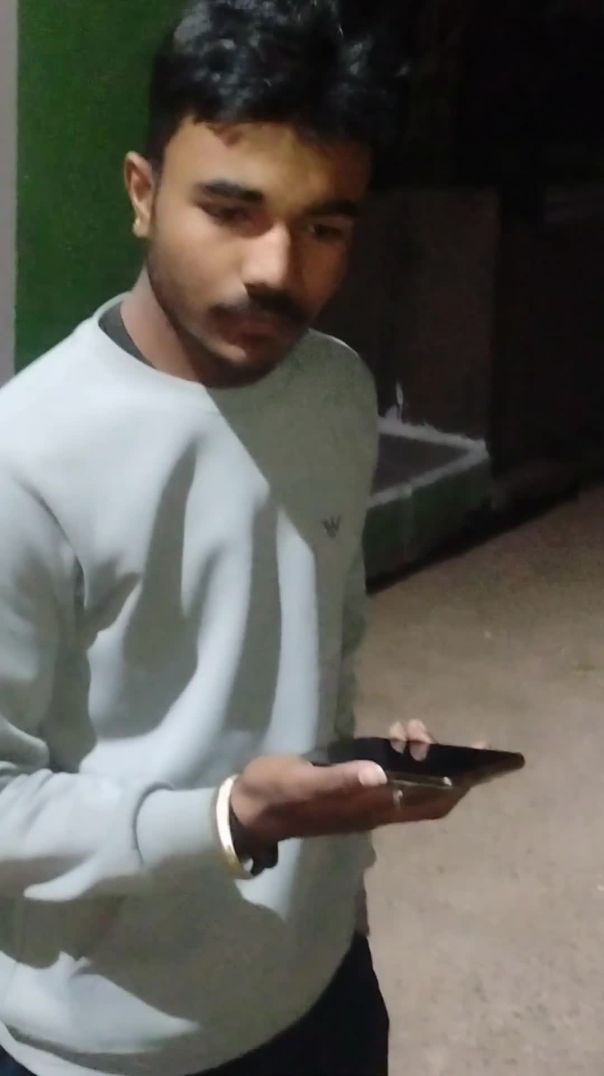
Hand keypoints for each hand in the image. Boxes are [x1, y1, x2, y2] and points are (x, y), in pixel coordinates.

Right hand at [230, 735, 464, 856]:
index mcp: (370, 810)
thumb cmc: (275, 793)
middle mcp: (376, 809)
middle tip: (426, 730)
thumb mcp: (302, 781)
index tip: (482, 762)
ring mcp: (365, 799)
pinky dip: (401, 756)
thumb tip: (381, 774)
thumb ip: (339, 779)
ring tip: (406, 727)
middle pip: (429, 792)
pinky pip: (392, 774)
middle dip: (443, 763)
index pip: (432, 804)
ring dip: (419, 755)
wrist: (246, 808)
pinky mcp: (353, 788)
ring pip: (411, 781)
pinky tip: (393, 737)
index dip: (461, 786)